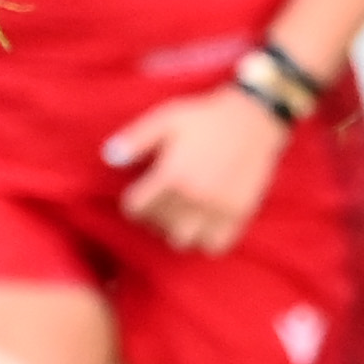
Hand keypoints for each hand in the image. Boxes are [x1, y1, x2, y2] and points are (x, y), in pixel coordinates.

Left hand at [102, 83, 289, 254]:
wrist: (253, 118)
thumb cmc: (204, 118)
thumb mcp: (166, 119)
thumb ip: (136, 139)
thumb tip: (109, 158)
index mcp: (172, 174)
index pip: (136, 208)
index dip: (132, 202)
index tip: (138, 196)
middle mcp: (194, 196)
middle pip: (158, 225)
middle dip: (154, 214)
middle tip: (161, 201)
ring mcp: (217, 208)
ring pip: (184, 240)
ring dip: (177, 229)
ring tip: (181, 213)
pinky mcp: (239, 213)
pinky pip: (215, 245)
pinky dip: (205, 238)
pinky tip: (203, 221)